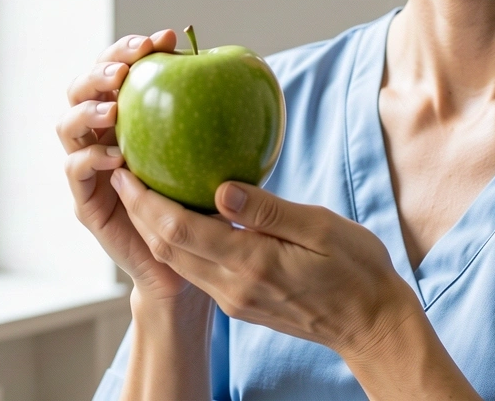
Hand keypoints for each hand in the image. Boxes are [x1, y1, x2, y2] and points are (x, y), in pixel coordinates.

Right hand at [59, 30, 205, 306]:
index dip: (136, 48)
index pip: (120, 68)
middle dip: (103, 68)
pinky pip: (76, 171)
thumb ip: (219, 116)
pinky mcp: (86, 201)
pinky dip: (93, 159)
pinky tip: (119, 156)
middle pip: (82, 87)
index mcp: (129, 115)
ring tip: (115, 108)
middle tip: (130, 67)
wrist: (190, 260)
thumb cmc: (207, 201)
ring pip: (67, 125)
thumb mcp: (215, 153)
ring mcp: (88, 166)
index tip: (166, 37)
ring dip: (89, 110)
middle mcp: (101, 135)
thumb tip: (254, 68)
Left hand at [111, 170, 420, 361]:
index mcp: (252, 264)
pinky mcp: (240, 303)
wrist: (371, 325)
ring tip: (142, 191)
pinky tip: (180, 218)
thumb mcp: (323, 228)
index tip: (128, 170)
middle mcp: (234, 287)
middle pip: (167, 248)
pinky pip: (196, 270)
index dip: (146, 202)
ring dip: (152, 228)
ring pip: (177, 262)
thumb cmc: (357, 271)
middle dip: (138, 211)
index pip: (180, 231)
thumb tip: (221, 189)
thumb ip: (269, 210)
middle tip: (122, 172)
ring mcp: (234, 299)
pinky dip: (177, 243)